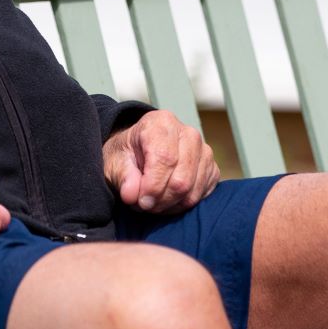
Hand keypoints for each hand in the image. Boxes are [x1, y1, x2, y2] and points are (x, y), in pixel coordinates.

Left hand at [102, 109, 218, 214]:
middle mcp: (188, 133)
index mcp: (162, 123)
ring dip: (170, 205)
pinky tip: (167, 201)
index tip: (141, 201)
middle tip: (144, 205)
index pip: (165, 159)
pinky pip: (201, 195)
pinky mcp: (212, 168)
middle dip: (161, 200)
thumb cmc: (127, 155)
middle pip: (181, 179)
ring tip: (152, 203)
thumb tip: (131, 194)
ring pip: (192, 191)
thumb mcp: (115, 162)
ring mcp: (204, 151)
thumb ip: (123, 177)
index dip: (153, 186)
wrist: (140, 152)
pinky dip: (182, 205)